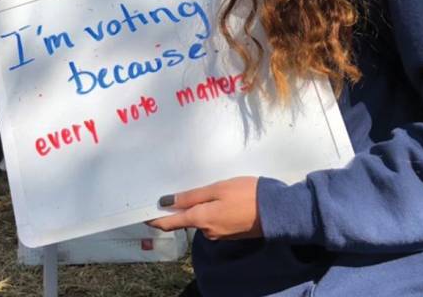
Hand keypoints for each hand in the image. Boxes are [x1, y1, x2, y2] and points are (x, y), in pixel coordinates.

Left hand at [147, 177, 262, 240]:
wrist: (278, 211)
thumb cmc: (247, 194)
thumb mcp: (218, 189)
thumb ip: (192, 196)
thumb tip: (166, 202)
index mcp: (201, 219)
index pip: (170, 223)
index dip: (156, 219)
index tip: (144, 214)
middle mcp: (207, 231)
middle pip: (186, 219)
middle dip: (182, 207)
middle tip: (177, 188)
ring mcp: (219, 234)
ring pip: (202, 219)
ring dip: (200, 207)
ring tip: (206, 188)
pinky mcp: (230, 233)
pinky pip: (214, 221)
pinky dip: (212, 211)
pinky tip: (221, 198)